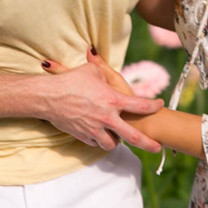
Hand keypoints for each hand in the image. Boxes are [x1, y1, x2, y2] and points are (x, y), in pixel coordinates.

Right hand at [40, 48, 162, 152]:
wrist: (49, 97)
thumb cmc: (70, 81)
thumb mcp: (90, 70)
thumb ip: (101, 69)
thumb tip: (99, 60)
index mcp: (113, 100)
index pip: (140, 105)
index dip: (153, 105)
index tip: (159, 105)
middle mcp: (107, 118)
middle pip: (133, 136)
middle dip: (148, 143)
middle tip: (157, 147)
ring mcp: (95, 129)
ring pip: (111, 144)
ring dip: (117, 141)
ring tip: (120, 139)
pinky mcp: (82, 135)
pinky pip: (95, 142)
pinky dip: (99, 140)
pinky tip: (100, 136)